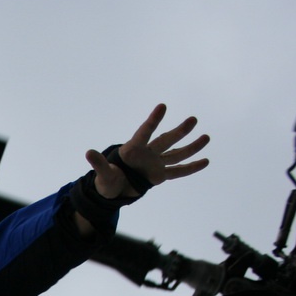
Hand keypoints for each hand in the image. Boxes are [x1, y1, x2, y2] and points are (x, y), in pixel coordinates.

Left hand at [87, 103, 209, 198]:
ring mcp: (155, 163)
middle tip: (193, 119)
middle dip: (179, 131)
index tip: (162, 106)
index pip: (145, 132)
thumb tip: (89, 152)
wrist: (113, 189)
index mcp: (133, 149)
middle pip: (166, 140)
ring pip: (177, 153)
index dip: (153, 120)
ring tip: (206, 137)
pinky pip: (178, 171)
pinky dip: (191, 167)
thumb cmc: (107, 179)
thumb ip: (99, 163)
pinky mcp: (160, 175)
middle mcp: (147, 153)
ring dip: (191, 146)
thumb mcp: (103, 174)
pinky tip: (205, 161)